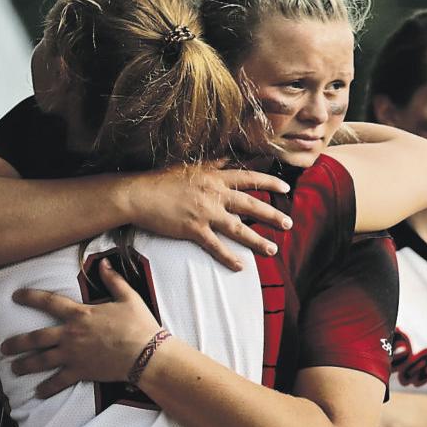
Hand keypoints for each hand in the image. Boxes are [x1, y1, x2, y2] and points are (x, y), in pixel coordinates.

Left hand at [0, 260, 161, 398]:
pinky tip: (38, 393)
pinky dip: (48, 388)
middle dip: (17, 343)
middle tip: (3, 347)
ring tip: (13, 369)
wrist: (147, 354)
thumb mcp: (129, 297)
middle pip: (36, 338)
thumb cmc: (140, 325)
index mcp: (80, 314)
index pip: (49, 303)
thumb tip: (103, 263)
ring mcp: (74, 355)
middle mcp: (71, 335)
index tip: (15, 296)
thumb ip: (113, 280)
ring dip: (25, 365)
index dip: (30, 297)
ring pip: (42, 360)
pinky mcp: (81, 372)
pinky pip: (59, 381)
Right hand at [125, 162, 291, 270]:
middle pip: (251, 205)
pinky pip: (216, 247)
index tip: (286, 187)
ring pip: (239, 229)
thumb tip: (227, 159)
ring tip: (273, 250)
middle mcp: (214, 194)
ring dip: (258, 241)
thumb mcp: (191, 167)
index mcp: (214, 178)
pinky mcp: (193, 230)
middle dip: (272, 215)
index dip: (269, 182)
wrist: (138, 194)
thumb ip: (212, 165)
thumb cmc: (161, 181)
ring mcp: (205, 213)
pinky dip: (229, 258)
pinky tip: (240, 266)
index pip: (249, 178)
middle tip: (289, 224)